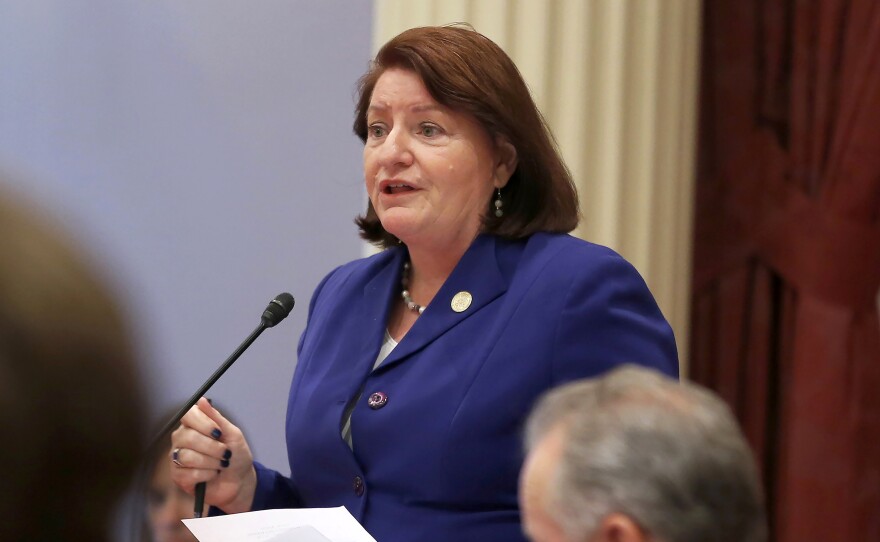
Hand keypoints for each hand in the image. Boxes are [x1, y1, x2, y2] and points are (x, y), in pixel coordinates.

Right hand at [170, 397, 256, 513]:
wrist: (240, 481)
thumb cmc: (236, 455)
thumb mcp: (232, 434)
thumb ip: (216, 418)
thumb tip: (201, 400)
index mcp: (194, 425)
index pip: (187, 415)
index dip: (202, 423)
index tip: (218, 432)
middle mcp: (182, 439)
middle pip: (187, 437)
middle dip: (212, 447)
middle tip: (225, 452)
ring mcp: (178, 458)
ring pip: (187, 456)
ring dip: (211, 462)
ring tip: (221, 464)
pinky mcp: (178, 477)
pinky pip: (188, 474)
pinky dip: (207, 475)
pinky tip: (213, 475)